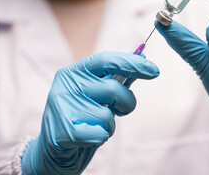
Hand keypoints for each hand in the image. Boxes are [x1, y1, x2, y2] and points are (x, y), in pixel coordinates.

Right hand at [21, 51, 158, 173]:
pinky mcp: (64, 132)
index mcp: (74, 72)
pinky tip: (88, 137)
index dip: (133, 63)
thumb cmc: (82, 116)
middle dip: (127, 102)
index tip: (154, 70)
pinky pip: (101, 133)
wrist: (54, 150)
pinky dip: (102, 137)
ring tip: (95, 125)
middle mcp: (65, 86)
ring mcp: (62, 108)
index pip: (107, 60)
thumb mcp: (97, 93)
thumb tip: (144, 59)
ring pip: (108, 115)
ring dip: (110, 124)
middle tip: (122, 110)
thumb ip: (118, 77)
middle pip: (113, 88)